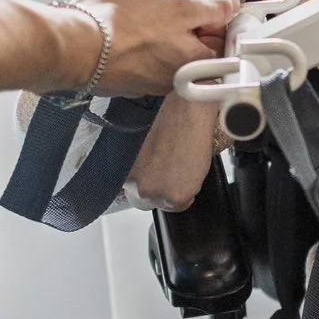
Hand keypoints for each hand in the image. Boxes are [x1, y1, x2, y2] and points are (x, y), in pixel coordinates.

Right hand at [66, 0, 240, 97]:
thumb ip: (213, 7)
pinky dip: (141, 39)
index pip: (226, 39)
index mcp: (199, 65)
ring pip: (169, 47)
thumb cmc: (123, 26)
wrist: (74, 44)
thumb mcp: (180, 4)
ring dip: (163, 28)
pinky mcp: (129, 77)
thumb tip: (231, 5)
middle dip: (188, 20)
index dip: (219, 14)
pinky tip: (129, 25)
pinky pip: (145, 54)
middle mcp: (178, 80)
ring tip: (146, 10)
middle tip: (172, 1)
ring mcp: (151, 81)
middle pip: (197, 43)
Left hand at [130, 96, 222, 210]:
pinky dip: (190, 191)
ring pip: (168, 204)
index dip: (148, 186)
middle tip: (173, 177)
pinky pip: (184, 203)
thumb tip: (151, 173)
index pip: (134, 193)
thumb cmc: (169, 121)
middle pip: (149, 201)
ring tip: (184, 172)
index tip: (157, 181)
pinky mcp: (177, 197)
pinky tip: (191, 174)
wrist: (187, 115)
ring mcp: (157, 193)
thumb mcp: (145, 148)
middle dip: (160, 191)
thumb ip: (142, 167)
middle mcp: (138, 187)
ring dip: (176, 192)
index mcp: (127, 173)